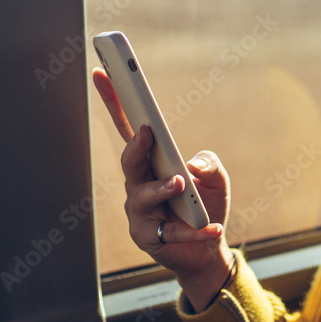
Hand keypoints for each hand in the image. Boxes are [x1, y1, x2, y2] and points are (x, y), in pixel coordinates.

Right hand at [92, 68, 232, 301]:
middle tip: (148, 132)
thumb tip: (193, 166)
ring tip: (180, 183)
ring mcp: (139, 211)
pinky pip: (170, 232)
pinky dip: (193, 230)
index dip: (114, 100)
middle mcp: (139, 183)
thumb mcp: (216, 179)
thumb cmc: (204, 206)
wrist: (207, 249)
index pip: (128, 127)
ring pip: (143, 195)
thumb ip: (209, 165)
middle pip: (129, 160)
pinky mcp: (148, 238)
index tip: (103, 72)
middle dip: (136, 146)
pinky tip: (212, 226)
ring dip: (161, 188)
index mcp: (152, 161)